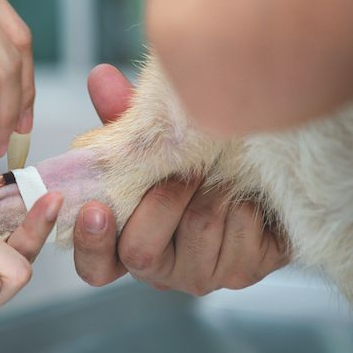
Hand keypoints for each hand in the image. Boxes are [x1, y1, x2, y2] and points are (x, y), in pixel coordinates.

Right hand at [72, 64, 289, 294]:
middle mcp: (160, 271)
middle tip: (183, 171)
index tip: (95, 209)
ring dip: (211, 191)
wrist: (261, 182)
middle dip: (162, 201)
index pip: (95, 268)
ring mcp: (201, 275)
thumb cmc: (194, 166)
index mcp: (126, 246)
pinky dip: (246, 201)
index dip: (91, 244)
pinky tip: (248, 195)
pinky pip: (241, 231)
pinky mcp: (244, 271)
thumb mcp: (152, 144)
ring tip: (221, 173)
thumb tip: (100, 77)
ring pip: (197, 232)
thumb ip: (122, 117)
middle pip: (141, 252)